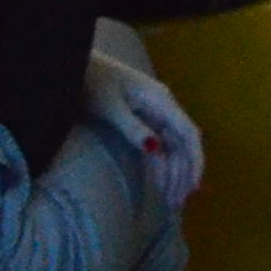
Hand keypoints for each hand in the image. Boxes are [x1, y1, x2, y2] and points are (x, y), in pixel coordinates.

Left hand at [87, 52, 206, 207]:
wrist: (76, 65)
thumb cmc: (91, 81)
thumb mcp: (109, 107)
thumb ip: (132, 127)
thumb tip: (156, 149)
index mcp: (161, 101)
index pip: (188, 134)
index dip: (195, 161)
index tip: (193, 188)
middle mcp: (163, 107)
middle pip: (182, 144)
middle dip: (183, 174)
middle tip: (176, 205)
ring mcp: (153, 113)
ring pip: (172, 148)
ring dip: (173, 173)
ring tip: (169, 201)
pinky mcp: (141, 119)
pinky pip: (158, 145)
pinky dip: (160, 165)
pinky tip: (158, 183)